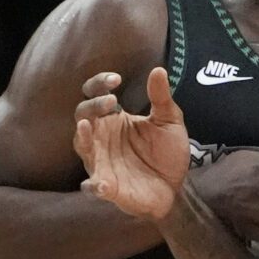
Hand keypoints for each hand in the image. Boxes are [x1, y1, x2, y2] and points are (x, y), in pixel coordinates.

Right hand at [73, 67, 188, 219]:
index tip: (116, 79)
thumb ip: (162, 98)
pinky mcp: (108, 187)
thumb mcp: (170, 122)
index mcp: (114, 119)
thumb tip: (158, 69)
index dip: (99, 84)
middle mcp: (101, 137)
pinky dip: (94, 186)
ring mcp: (101, 162)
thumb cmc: (166, 154)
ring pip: (82, 146)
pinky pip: (93, 187)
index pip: (95, 94)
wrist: (176, 188)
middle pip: (83, 115)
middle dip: (93, 106)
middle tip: (111, 101)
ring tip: (86, 127)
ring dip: (82, 137)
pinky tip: (100, 184)